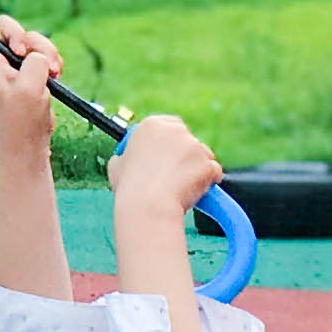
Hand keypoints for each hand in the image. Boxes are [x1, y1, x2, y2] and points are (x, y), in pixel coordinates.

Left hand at [0, 11, 62, 148]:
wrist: (30, 141)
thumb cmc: (21, 119)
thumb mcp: (30, 87)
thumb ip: (35, 62)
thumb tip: (39, 57)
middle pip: (4, 26)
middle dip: (23, 35)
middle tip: (26, 52)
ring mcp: (11, 64)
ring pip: (29, 39)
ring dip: (45, 50)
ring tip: (52, 72)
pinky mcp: (27, 71)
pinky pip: (40, 51)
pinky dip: (50, 59)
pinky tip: (55, 75)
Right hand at [110, 109, 221, 228]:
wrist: (148, 207)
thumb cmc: (130, 190)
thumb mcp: (117, 166)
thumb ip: (125, 157)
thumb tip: (124, 160)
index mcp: (151, 126)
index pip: (171, 124)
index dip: (172, 141)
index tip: (171, 153)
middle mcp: (175, 131)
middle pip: (189, 139)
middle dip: (187, 155)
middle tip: (178, 173)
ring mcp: (193, 146)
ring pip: (204, 155)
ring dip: (198, 168)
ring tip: (183, 187)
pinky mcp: (207, 163)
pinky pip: (214, 172)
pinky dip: (209, 182)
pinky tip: (196, 192)